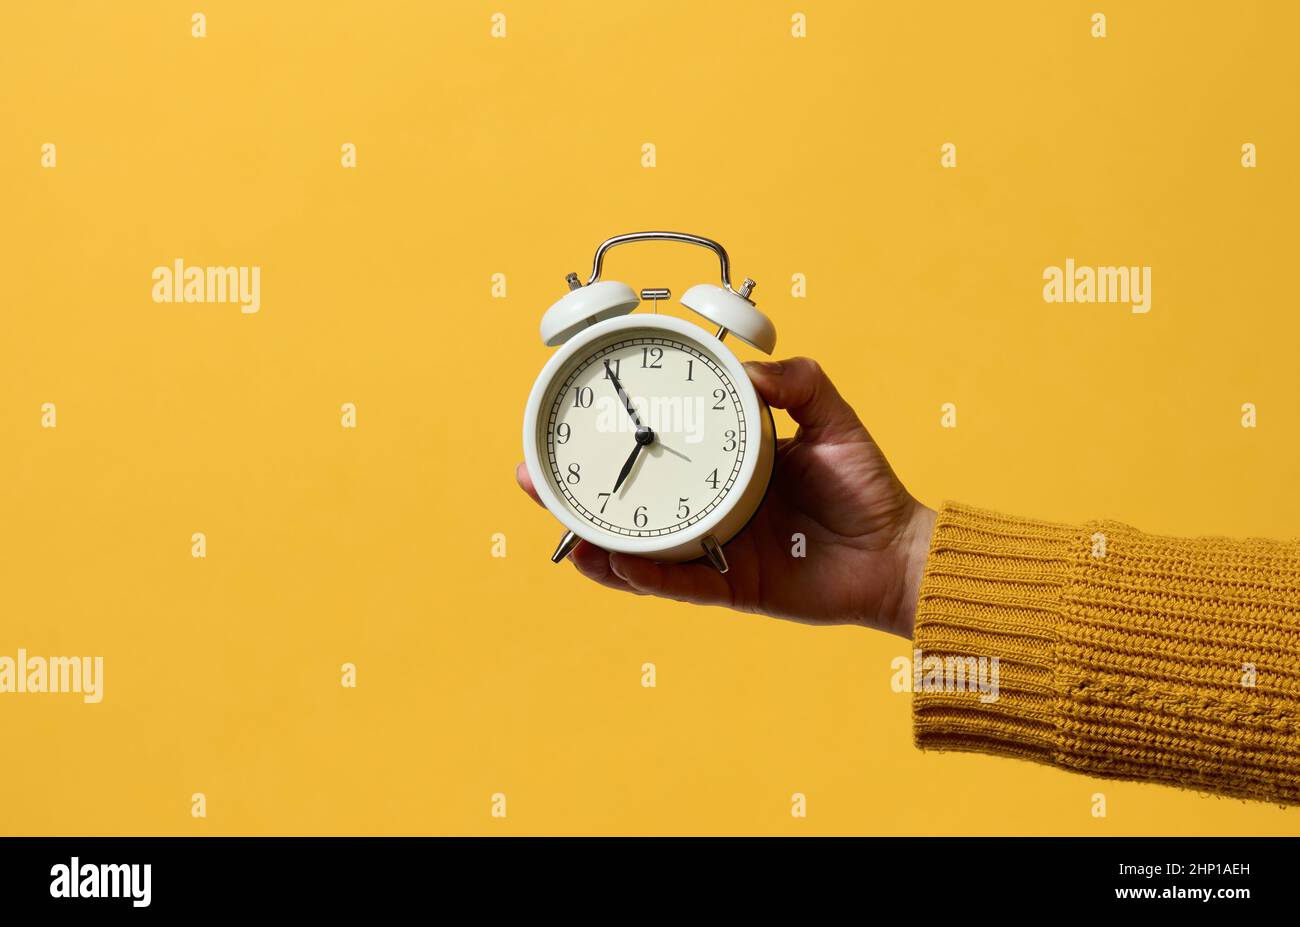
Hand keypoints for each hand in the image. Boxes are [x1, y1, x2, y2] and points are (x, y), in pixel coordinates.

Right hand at [516, 357, 935, 637]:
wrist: (896, 552)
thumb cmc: (865, 487)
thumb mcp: (833, 419)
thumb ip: (798, 382)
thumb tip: (747, 369)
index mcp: (724, 465)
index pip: (659, 447)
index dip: (614, 437)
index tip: (572, 417)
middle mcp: (709, 507)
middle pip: (630, 502)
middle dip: (577, 493)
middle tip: (535, 477)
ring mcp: (716, 551)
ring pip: (641, 549)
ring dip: (596, 541)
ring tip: (560, 525)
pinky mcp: (731, 588)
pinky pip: (680, 585)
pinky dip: (646, 577)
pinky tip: (611, 561)